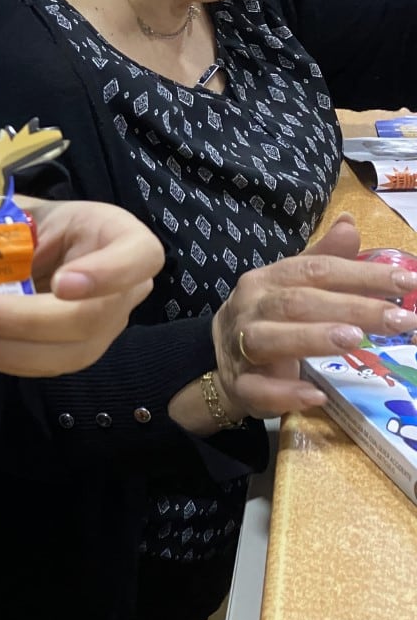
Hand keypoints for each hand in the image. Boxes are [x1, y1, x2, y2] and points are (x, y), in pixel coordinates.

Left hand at [0, 198, 163, 376]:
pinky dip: (8, 357)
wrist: (42, 245)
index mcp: (121, 238)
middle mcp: (125, 288)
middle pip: (91, 318)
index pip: (139, 257)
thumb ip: (2, 221)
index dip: (107, 274)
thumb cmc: (38, 222)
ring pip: (71, 352)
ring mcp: (106, 325)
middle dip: (26, 320)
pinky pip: (49, 364)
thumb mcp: (26, 209)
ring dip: (12, 349)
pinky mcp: (79, 349)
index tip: (62, 283)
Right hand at [212, 215, 416, 419]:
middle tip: (399, 318)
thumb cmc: (268, 317)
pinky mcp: (241, 385)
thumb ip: (323, 260)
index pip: (315, 271)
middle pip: (297, 302)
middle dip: (350, 308)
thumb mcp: (292, 284)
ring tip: (354, 340)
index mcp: (267, 280)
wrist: (220, 356)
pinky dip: (284, 392)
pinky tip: (315, 395)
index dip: (360, 274)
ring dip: (311, 338)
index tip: (407, 281)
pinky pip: (257, 388)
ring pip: (269, 339)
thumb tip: (349, 224)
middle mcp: (250, 308)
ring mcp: (240, 346)